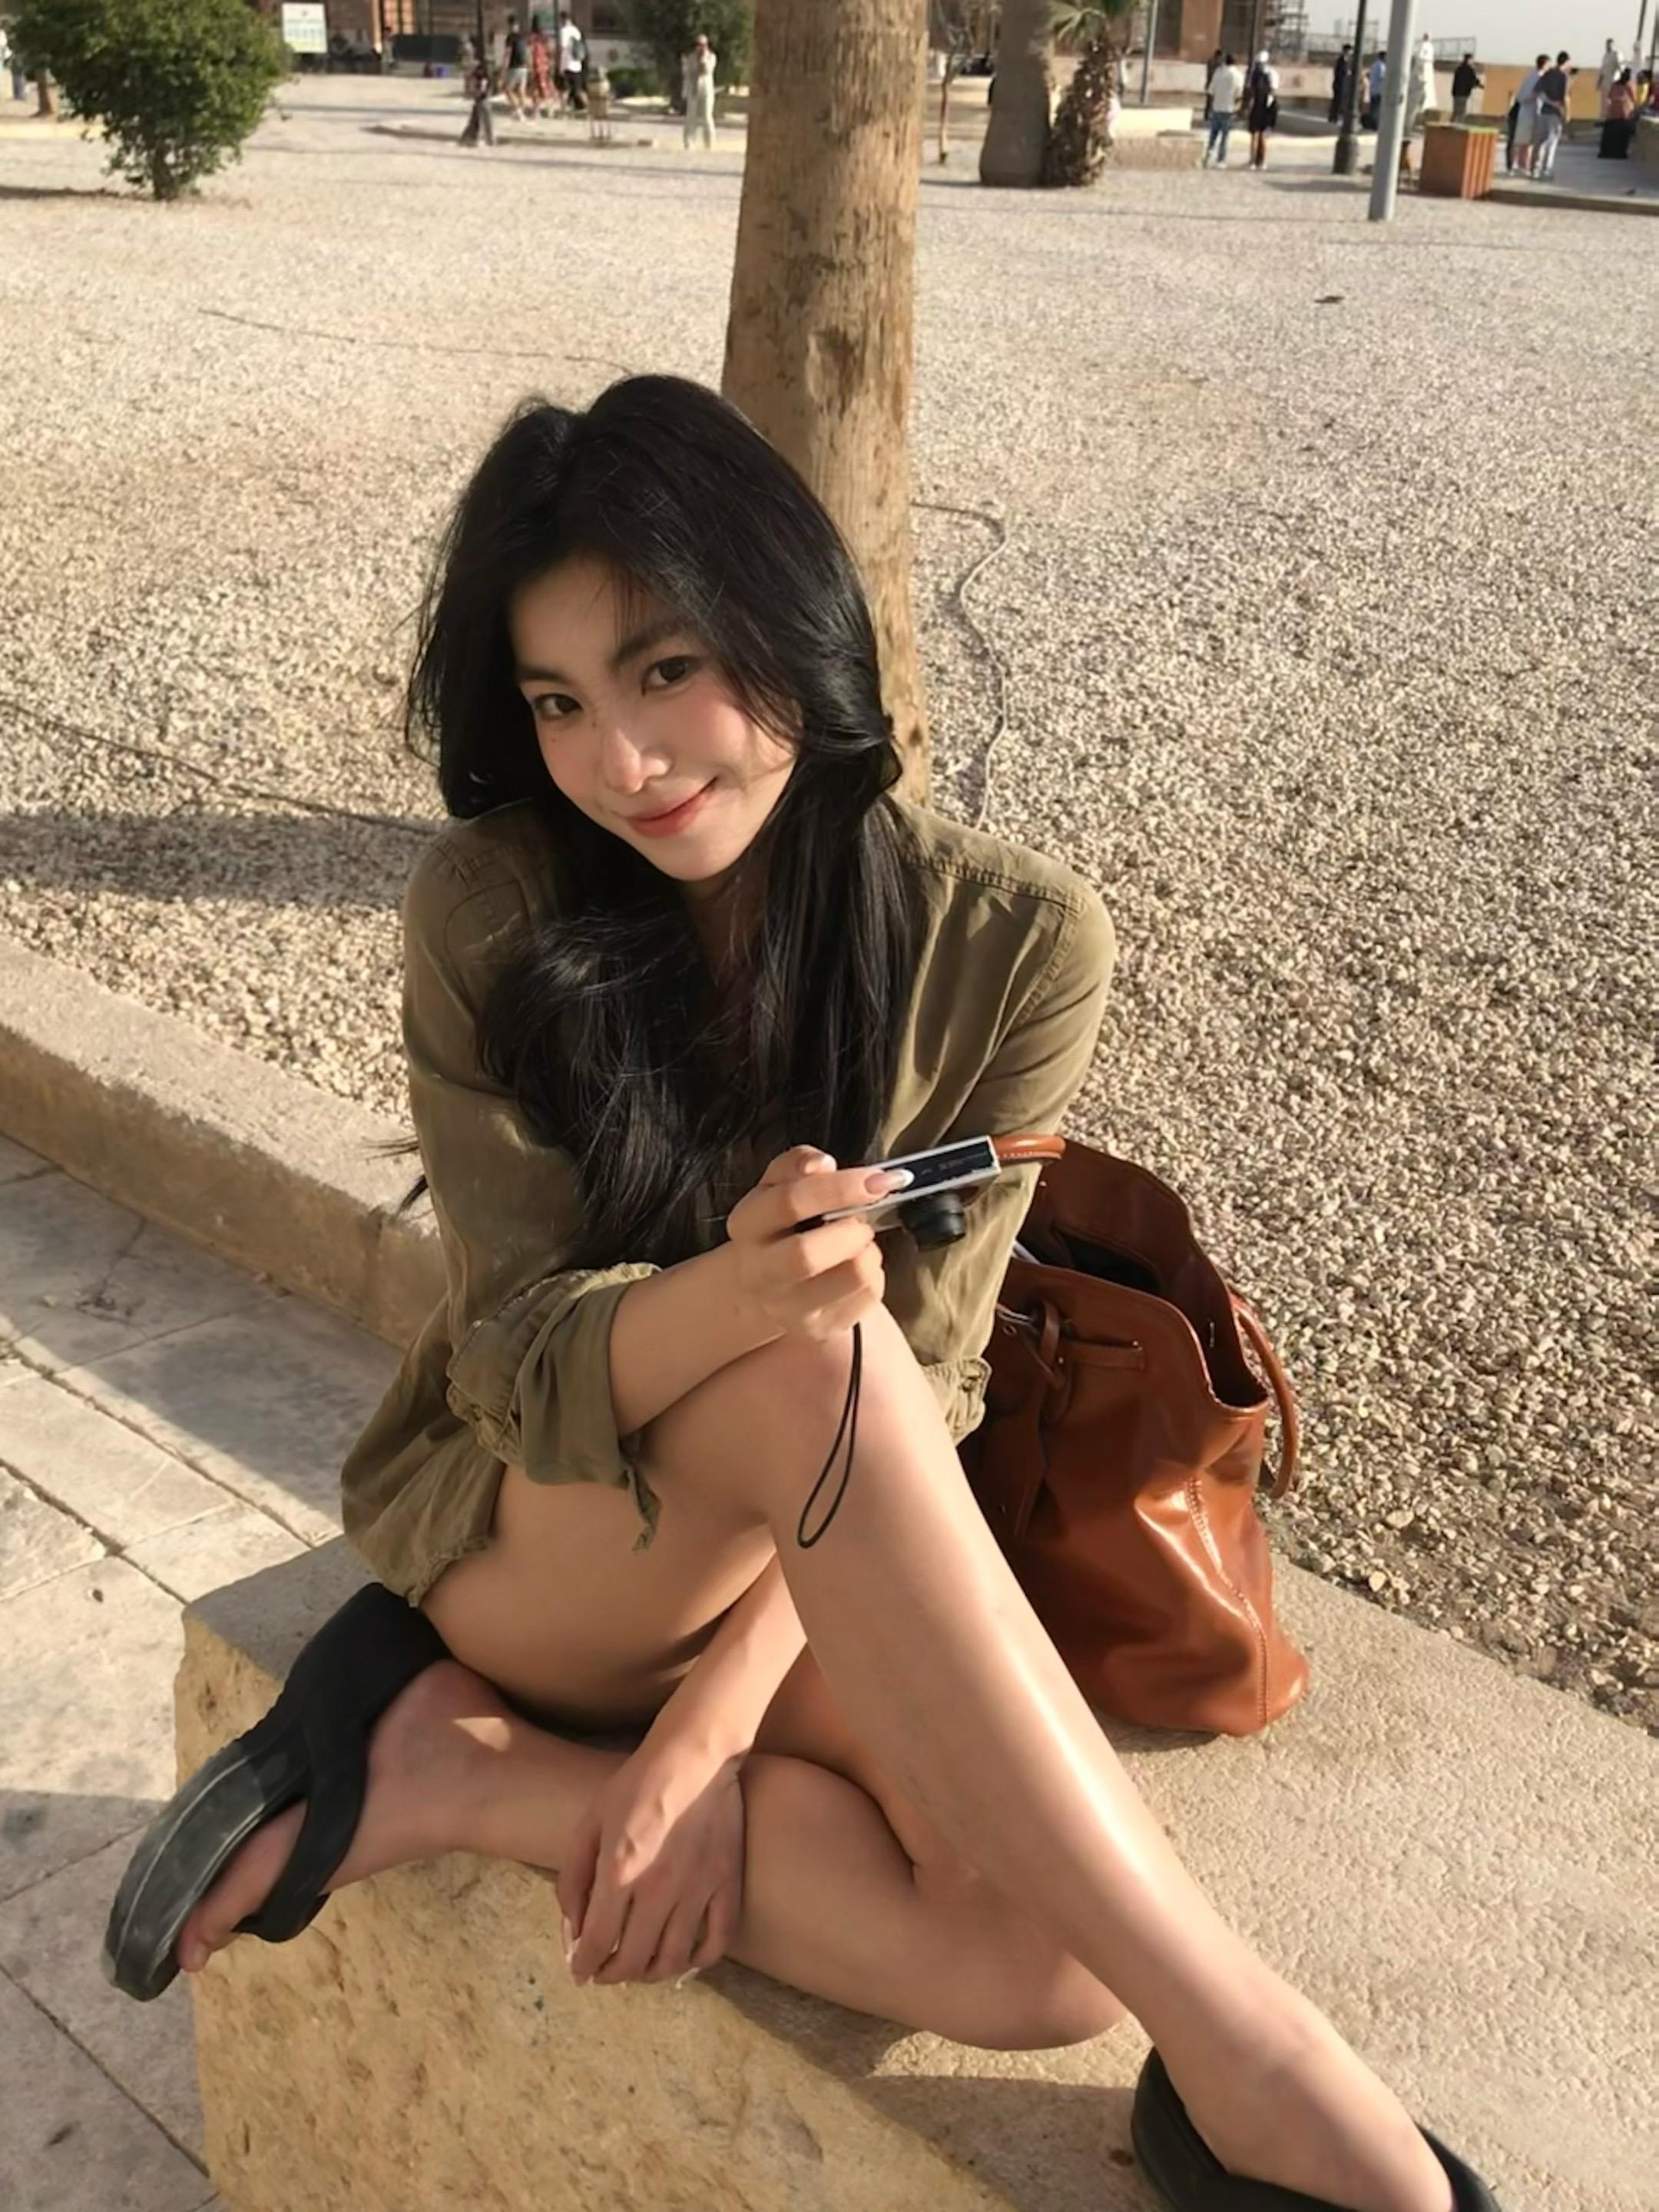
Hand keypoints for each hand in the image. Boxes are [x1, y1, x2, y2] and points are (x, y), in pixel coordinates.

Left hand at [559, 1740, 746, 1987]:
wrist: (695, 1757)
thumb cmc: (636, 1785)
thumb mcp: (589, 1823)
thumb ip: (574, 1879)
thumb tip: (573, 1931)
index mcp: (620, 1872)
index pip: (597, 1942)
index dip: (584, 1965)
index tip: (580, 1972)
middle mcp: (660, 1889)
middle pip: (634, 1959)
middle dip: (613, 1974)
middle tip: (605, 1972)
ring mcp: (698, 1889)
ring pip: (674, 1959)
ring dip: (651, 1974)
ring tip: (639, 1969)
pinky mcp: (727, 1884)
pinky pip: (717, 1941)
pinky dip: (699, 1961)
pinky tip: (683, 1959)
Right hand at [725, 1146, 907, 1343]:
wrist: (766, 1284)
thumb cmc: (781, 1225)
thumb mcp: (778, 1185)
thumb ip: (797, 1164)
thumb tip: (822, 1164)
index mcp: (747, 1225)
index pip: (789, 1202)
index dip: (839, 1187)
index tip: (876, 1180)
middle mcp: (760, 1272)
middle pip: (806, 1255)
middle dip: (851, 1230)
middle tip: (862, 1220)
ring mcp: (789, 1307)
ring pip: (851, 1277)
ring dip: (869, 1251)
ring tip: (859, 1243)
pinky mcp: (819, 1329)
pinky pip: (869, 1297)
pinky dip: (876, 1274)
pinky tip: (857, 1266)